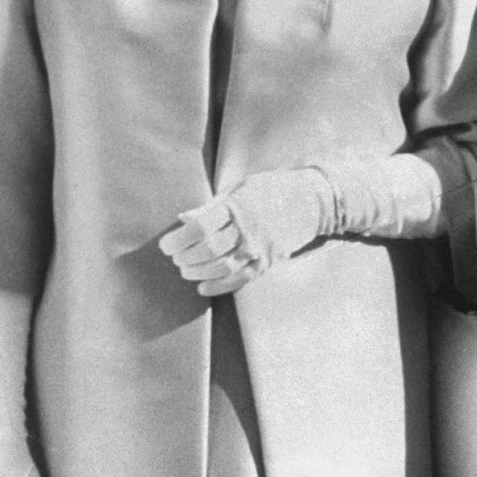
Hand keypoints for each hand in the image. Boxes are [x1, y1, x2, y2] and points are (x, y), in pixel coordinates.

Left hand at [159, 167, 333, 295]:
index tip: (166, 244)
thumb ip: (211, 207)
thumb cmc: (270, 190)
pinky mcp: (267, 263)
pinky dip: (218, 287)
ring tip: (185, 270)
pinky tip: (203, 287)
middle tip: (175, 257)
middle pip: (208, 250)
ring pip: (221, 268)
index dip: (179, 239)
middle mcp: (247, 230)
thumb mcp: (239, 189)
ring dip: (198, 273)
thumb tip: (183, 219)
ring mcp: (259, 249)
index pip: (200, 227)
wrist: (309, 201)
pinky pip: (239, 280)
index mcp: (236, 207)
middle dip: (185, 257)